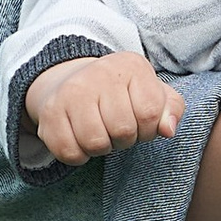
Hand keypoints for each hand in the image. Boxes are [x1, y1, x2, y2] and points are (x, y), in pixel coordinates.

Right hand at [29, 51, 183, 161]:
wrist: (72, 81)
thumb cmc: (122, 93)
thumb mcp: (153, 93)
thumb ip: (171, 109)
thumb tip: (169, 129)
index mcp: (131, 65)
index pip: (151, 113)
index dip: (149, 129)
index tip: (141, 124)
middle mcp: (99, 72)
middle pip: (123, 130)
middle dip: (125, 140)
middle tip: (118, 130)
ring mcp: (71, 91)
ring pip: (95, 143)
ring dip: (103, 148)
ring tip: (102, 133)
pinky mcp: (49, 112)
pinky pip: (69, 153)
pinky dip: (79, 155)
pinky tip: (81, 139)